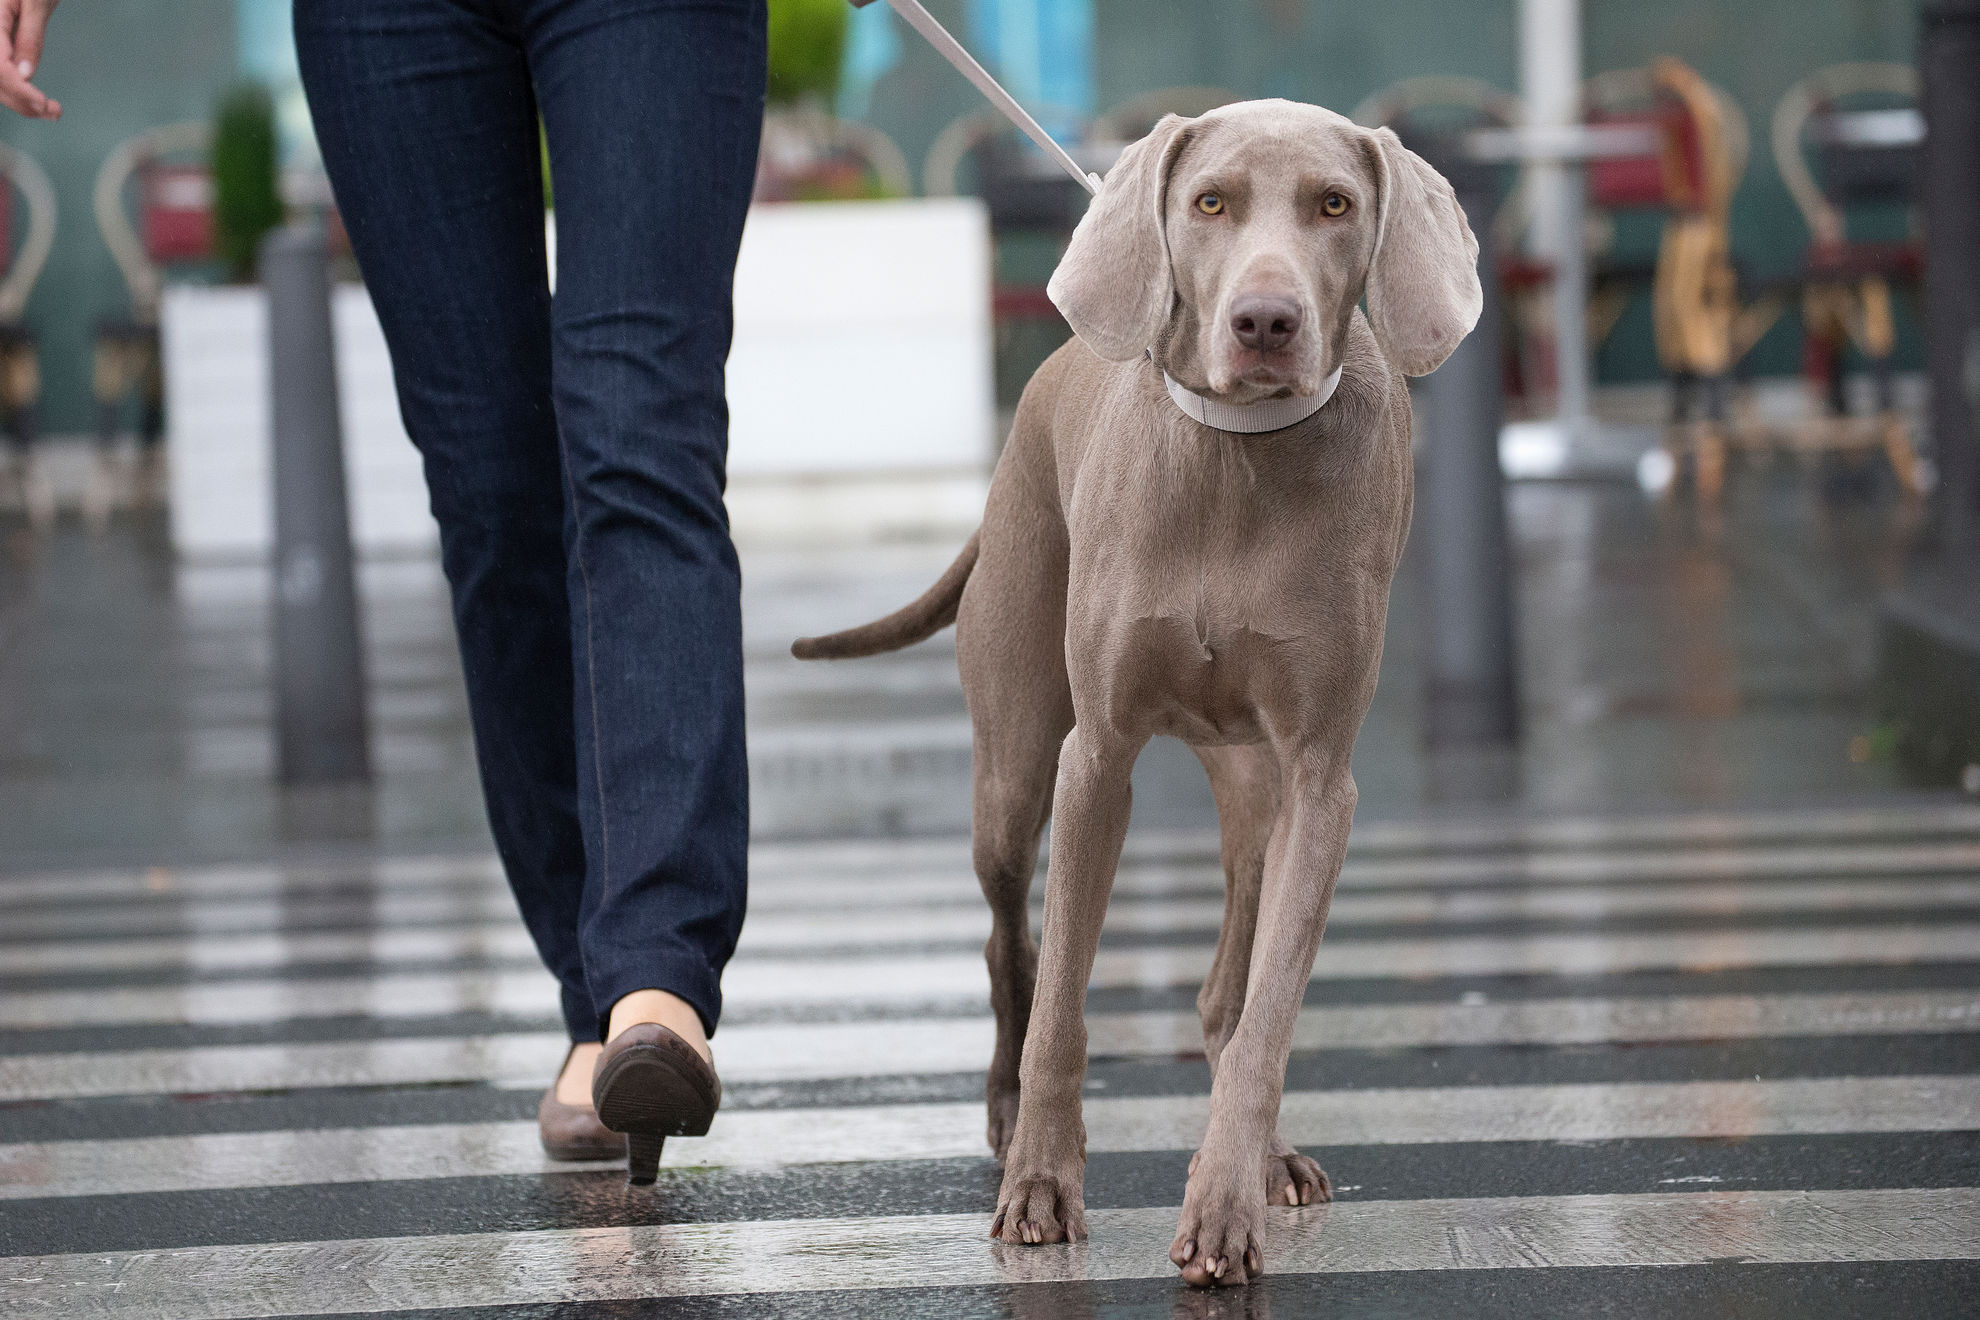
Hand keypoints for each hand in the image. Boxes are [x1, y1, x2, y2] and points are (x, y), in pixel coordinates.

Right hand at [0, 0, 58, 120]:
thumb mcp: (36, 4)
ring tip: (53, 112)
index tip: (41, 102)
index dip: (17, 87)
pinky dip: (20, 96)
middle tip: (54, 111)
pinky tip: (40, 105)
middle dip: (22, 101)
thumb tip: (26, 74)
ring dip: (23, 104)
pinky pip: (2, 79)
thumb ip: (30, 37)